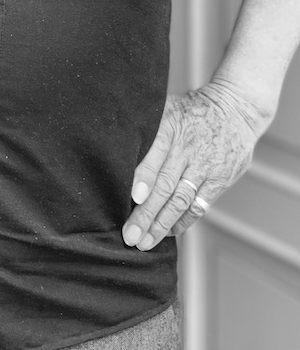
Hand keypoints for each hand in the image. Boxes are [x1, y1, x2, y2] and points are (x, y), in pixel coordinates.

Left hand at [122, 80, 264, 250]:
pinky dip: (183, 220)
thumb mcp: (166, 107)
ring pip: (182, 200)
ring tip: (145, 242)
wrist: (235, 109)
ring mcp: (206, 166)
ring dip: (162, 224)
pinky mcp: (220, 179)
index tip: (133, 198)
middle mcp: (188, 148)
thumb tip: (114, 143)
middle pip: (166, 185)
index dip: (144, 177)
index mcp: (171, 126)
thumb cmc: (190, 110)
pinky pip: (199, 204)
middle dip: (147, 213)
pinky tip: (169, 231)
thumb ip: (144, 127)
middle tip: (130, 236)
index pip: (155, 155)